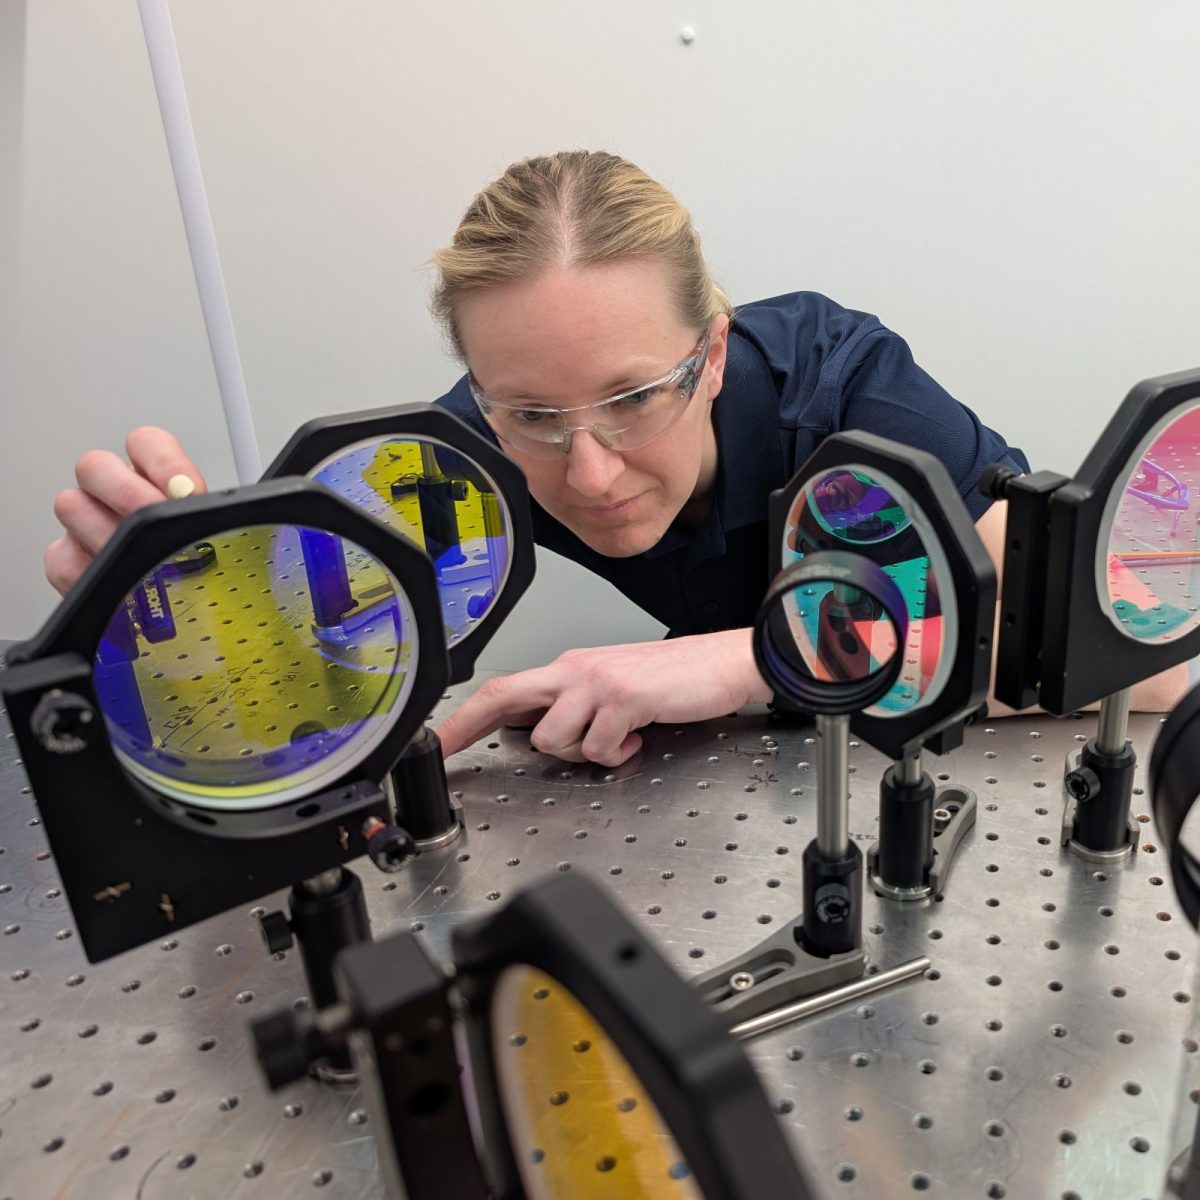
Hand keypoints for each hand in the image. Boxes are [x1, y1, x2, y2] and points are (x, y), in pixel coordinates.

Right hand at [46, 427, 205, 594]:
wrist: (179, 616)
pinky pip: (63, 558)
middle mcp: (113, 495)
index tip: (188, 490)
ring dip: (108, 535)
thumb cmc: (199, 567)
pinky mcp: (69, 561)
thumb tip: (199, 501)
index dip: (164, 462)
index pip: (147, 444)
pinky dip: (91, 574)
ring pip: (72, 506)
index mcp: (152, 478)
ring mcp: (85, 526)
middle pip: (94, 466)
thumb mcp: (215, 536)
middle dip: (127, 492)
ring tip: (142, 560)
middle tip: (156, 520)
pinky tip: (123, 588)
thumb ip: (210, 514)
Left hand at [436, 629, 772, 766]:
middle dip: (468, 726)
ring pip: (551, 737)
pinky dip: (615, 754)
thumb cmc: (674, 677)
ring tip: (612, 741)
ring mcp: (598, 682)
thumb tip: (539, 729)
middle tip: (446, 751)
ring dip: (579, 753)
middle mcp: (576, 669)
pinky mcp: (624, 698)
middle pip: (505, 694)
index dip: (465, 715)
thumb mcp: (612, 686)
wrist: (724, 661)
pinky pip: (597, 747)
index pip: (505, 687)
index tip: (439, 740)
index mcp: (571, 667)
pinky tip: (636, 737)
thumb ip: (574, 705)